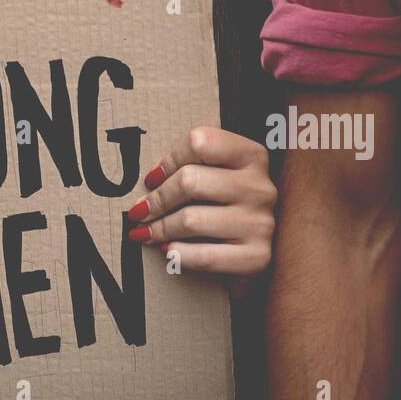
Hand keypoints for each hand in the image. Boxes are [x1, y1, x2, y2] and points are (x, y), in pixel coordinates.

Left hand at [125, 127, 275, 282]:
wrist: (260, 250)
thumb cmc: (229, 206)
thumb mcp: (220, 174)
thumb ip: (193, 167)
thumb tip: (151, 183)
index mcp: (251, 156)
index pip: (200, 143)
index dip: (169, 160)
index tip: (152, 179)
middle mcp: (260, 187)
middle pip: (190, 181)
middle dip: (157, 199)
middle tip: (139, 212)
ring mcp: (261, 223)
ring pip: (192, 221)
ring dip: (161, 228)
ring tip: (146, 232)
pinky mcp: (258, 257)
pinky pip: (205, 256)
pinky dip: (179, 254)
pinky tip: (168, 251)